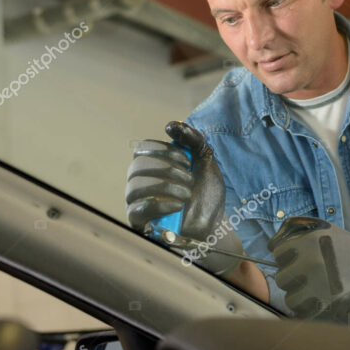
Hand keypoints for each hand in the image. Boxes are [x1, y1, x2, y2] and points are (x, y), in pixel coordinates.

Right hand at [126, 121, 240, 273]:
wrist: (215, 222)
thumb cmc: (207, 192)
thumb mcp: (206, 160)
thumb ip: (193, 139)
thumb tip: (170, 125)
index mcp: (153, 164)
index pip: (143, 148)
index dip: (164, 151)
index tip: (186, 160)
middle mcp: (141, 182)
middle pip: (137, 166)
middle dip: (168, 170)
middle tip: (189, 179)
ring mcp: (138, 203)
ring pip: (134, 187)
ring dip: (165, 187)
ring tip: (186, 194)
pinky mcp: (140, 223)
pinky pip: (137, 210)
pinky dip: (158, 204)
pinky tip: (178, 205)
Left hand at [267, 217, 349, 318]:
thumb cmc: (344, 246)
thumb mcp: (321, 227)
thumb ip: (293, 231)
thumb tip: (269, 246)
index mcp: (309, 242)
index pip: (278, 254)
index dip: (288, 257)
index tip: (301, 258)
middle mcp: (312, 262)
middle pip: (282, 278)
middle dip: (293, 277)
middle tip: (310, 274)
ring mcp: (319, 285)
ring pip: (290, 298)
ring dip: (300, 295)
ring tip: (315, 288)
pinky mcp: (327, 304)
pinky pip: (303, 312)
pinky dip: (309, 309)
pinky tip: (320, 299)